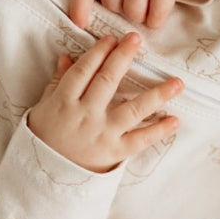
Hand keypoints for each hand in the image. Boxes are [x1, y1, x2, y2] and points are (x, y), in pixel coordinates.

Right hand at [27, 32, 182, 172]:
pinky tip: (175, 120)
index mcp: (64, 102)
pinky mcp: (114, 153)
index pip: (84, 70)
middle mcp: (84, 115)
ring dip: (157, 94)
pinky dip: (158, 131)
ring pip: (132, 109)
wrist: (42, 179)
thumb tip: (67, 57)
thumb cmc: (43, 140)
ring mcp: (102, 134)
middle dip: (123, 57)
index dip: (99, 52)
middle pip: (108, 80)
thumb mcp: (43, 108)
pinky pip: (140, 140)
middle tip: (137, 39)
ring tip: (177, 82)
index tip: (112, 39)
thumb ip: (58, 83)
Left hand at [69, 0, 193, 28]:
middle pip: (111, 3)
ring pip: (132, 11)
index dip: (80, 7)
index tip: (80, 24)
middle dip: (120, 7)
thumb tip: (87, 13)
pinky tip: (157, 12)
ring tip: (145, 4)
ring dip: (138, 15)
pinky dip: (154, 20)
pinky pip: (155, 15)